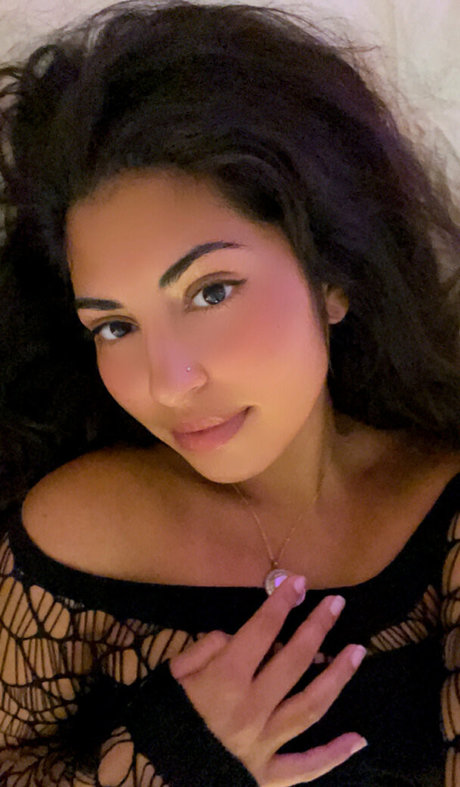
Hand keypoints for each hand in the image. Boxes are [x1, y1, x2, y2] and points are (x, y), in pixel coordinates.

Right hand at [170, 574, 366, 786]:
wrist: (156, 768)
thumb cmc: (169, 711)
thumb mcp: (177, 670)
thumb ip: (209, 646)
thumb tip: (241, 637)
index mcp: (225, 680)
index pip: (262, 630)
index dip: (282, 603)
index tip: (300, 582)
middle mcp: (251, 709)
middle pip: (293, 662)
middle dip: (317, 627)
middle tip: (337, 604)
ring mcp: (262, 744)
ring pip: (309, 707)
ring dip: (337, 677)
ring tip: (357, 651)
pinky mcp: (268, 776)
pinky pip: (305, 767)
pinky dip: (333, 754)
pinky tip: (358, 739)